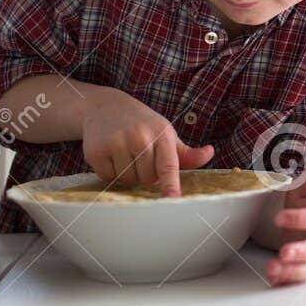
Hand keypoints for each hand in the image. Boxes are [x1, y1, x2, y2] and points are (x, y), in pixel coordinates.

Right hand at [79, 87, 213, 195]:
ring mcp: (116, 142)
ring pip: (128, 180)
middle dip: (145, 174)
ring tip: (125, 154)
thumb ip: (186, 152)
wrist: (104, 107)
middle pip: (147, 179)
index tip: (172, 199)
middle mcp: (139, 137)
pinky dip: (110, 172)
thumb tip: (209, 153)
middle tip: (140, 155)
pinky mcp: (96, 151)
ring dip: (128, 174)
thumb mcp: (165, 133)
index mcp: (161, 133)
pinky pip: (108, 177)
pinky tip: (110, 155)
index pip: (168, 165)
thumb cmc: (142, 124)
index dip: (170, 184)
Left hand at [266, 161, 305, 286]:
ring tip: (271, 268)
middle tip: (283, 252)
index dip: (301, 219)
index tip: (278, 218)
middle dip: (303, 251)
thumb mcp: (305, 187)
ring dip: (293, 270)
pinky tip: (274, 277)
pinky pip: (304, 277)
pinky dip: (289, 279)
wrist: (303, 215)